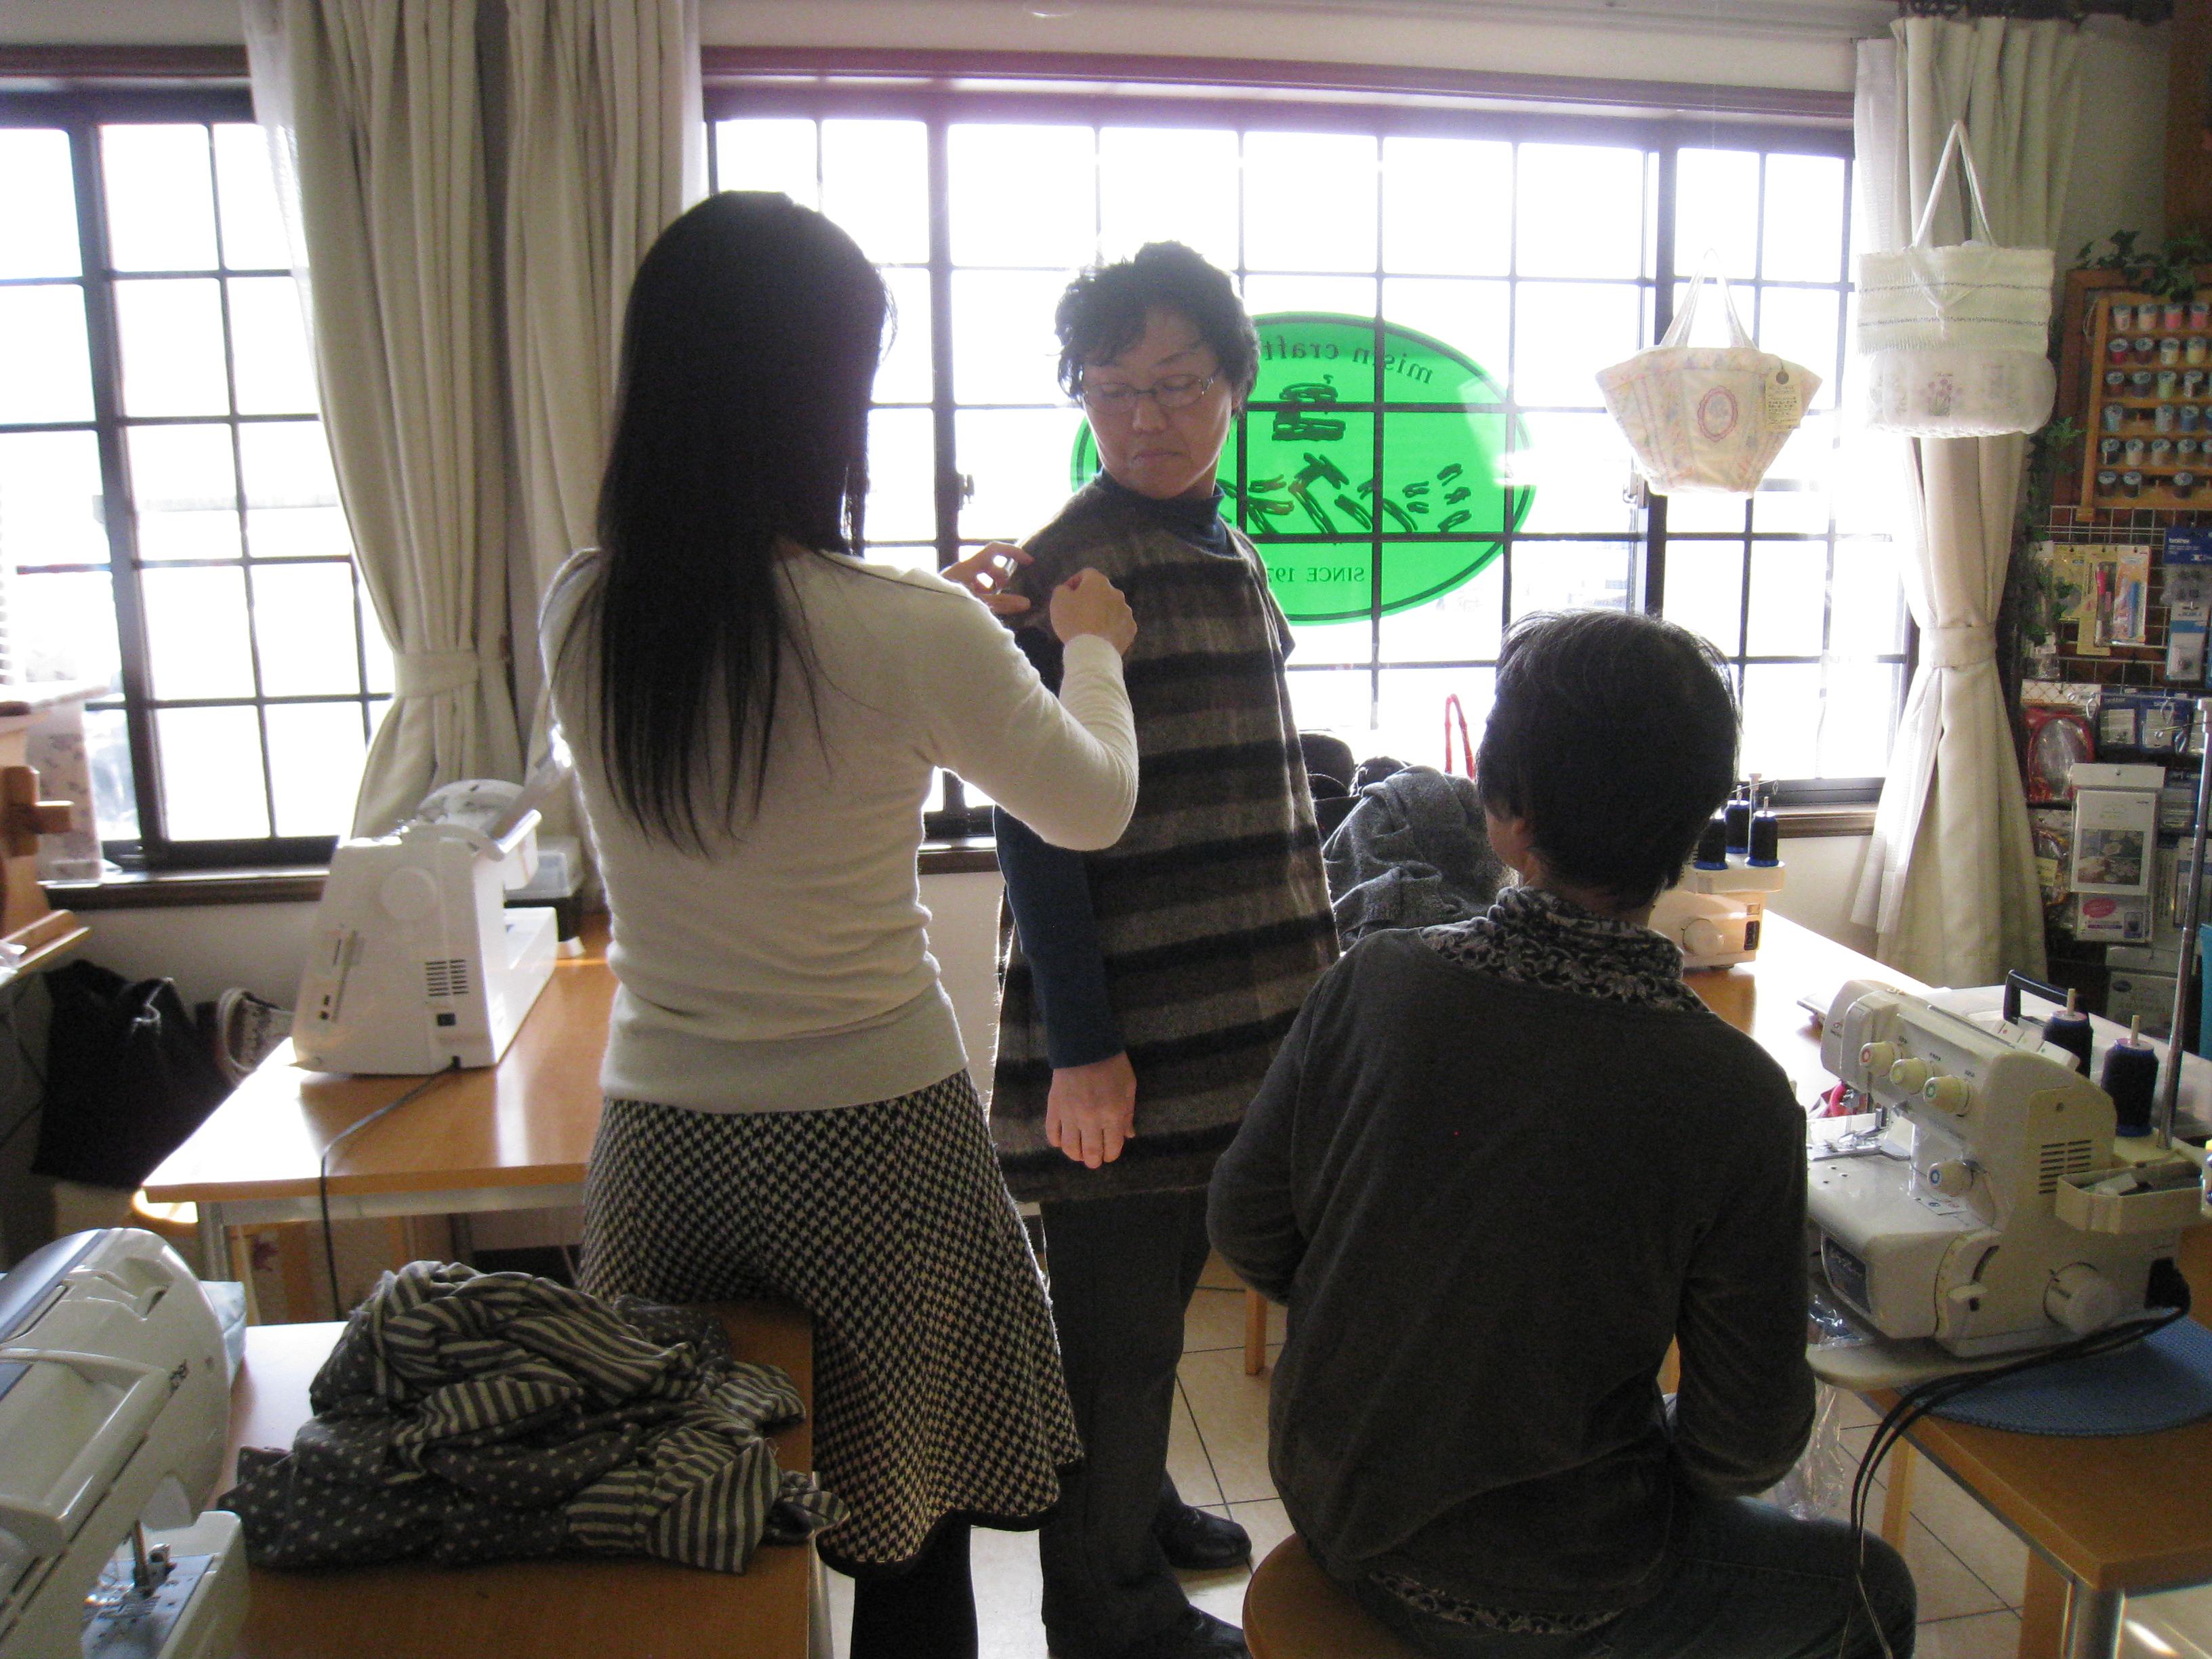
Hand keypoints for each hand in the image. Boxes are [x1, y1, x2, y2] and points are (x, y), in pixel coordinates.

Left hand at [944, 541, 1033, 615]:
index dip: (1013, 553)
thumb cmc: (947, 606)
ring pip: (978, 577)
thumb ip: (1001, 604)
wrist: (919, 617)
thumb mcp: (977, 605)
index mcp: (968, 567)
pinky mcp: (950, 590)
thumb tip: (1026, 603)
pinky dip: (979, 594)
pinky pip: (970, 587)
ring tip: (992, 603)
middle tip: (1003, 589)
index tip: (1028, 562)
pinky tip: (979, 609)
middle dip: (999, 575)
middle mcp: (961, 569)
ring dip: (989, 587)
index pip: (995, 550)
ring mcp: (954, 579)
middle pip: (988, 564)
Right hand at [1045, 1051, 1136, 1167]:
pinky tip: (1063, 1141)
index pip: (1112, 1148)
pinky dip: (1057, 1142)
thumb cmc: (1112, 1066)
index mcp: (1113, 1115)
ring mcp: (1070, 1115)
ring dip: (1076, 1155)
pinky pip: (1053, 1134)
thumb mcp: (1128, 1088)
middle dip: (1094, 1161)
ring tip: (1079, 1153)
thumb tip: (1128, 1136)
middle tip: (1093, 1160)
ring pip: (1070, 1148)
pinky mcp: (1054, 1108)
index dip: (1111, 1155)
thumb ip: (1128, 1114)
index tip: (1109, 1154)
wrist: (1084, 1046)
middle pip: (1091, 1153)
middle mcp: (1091, 1119)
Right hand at [1050, 568, 1137, 655]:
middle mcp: (1116, 593)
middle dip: (1090, 598)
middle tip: (1078, 612)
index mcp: (1098, 582)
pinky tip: (1101, 636)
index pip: (1086, 574)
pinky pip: (1119, 623)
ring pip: (1112, 607)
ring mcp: (1126, 611)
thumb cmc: (1073, 621)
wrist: (1093, 651)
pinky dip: (1111, 627)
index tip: (1067, 595)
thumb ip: (1063, 589)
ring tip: (1090, 626)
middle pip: (1101, 591)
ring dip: (1102, 612)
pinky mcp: (1131, 628)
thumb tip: (1068, 589)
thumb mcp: (1058, 600)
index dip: (1074, 582)